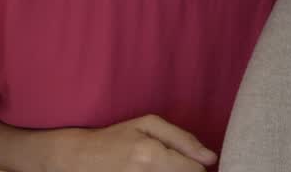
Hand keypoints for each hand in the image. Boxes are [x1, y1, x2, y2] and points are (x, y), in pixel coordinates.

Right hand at [52, 114, 215, 171]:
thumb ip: (183, 139)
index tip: (186, 161)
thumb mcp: (147, 125)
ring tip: (158, 169)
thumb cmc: (116, 138)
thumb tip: (211, 158)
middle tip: (170, 165)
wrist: (79, 159)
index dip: (195, 165)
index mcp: (151, 154)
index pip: (195, 171)